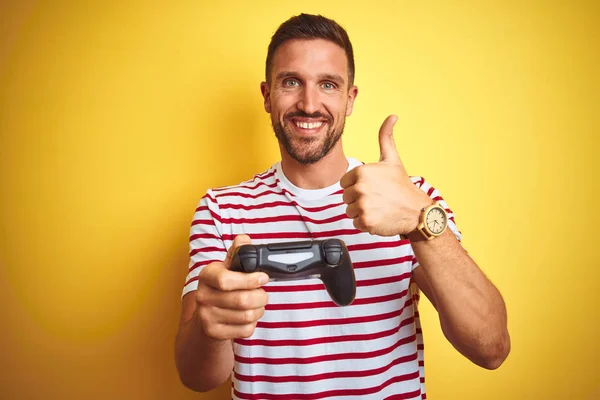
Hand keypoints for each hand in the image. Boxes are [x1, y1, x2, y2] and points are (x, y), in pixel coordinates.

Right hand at [194, 235, 268, 339]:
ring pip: (246, 316)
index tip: (263, 277)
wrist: (204, 317)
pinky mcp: (214, 332)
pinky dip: (253, 323)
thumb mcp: (226, 267)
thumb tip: (244, 239)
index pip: (226, 280)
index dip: (250, 279)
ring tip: (257, 304)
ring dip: (259, 310)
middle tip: (263, 293)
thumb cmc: (220, 288)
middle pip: (242, 300)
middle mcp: (203, 296)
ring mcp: (206, 316)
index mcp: (206, 275)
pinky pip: (245, 330)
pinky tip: (249, 317)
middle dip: (261, 296)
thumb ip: (237, 252)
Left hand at [340, 115, 432, 235]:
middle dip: (358, 199)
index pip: (344, 183)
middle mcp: (360, 188)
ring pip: (349, 211)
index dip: (357, 185)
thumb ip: (385, 137)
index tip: (372, 187)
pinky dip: (365, 223)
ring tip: (378, 207)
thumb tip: (391, 116)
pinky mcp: (366, 222)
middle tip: (377, 198)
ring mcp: (363, 206)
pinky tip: (379, 217)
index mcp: (361, 172)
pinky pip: (355, 223)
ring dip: (361, 211)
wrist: (416, 211)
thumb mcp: (392, 159)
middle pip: (346, 197)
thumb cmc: (402, 185)